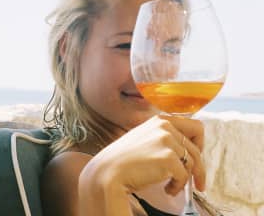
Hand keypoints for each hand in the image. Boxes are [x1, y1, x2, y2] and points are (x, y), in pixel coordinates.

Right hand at [87, 115, 204, 195]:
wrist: (109, 171)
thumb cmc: (126, 159)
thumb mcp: (146, 138)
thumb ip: (164, 136)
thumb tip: (188, 148)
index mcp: (160, 120)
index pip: (195, 126)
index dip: (199, 144)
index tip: (194, 158)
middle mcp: (164, 126)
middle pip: (197, 147)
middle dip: (199, 167)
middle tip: (197, 182)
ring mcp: (166, 140)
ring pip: (192, 162)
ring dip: (185, 179)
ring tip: (170, 186)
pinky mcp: (167, 157)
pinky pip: (184, 176)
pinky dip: (178, 186)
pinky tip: (166, 189)